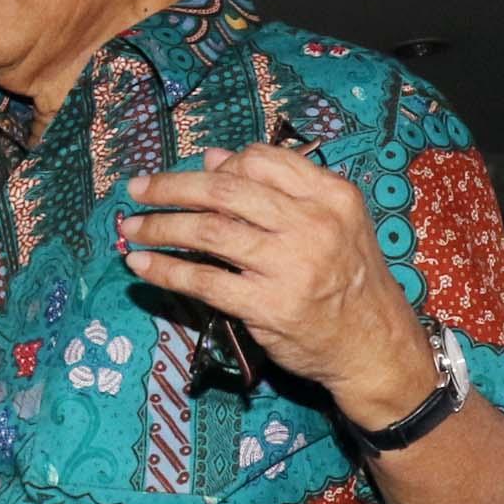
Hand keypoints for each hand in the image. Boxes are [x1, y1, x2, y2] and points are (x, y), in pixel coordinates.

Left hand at [121, 148, 437, 428]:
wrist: (373, 345)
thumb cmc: (349, 279)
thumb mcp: (333, 222)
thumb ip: (279, 188)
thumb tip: (214, 157)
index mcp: (330, 196)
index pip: (261, 161)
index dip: (218, 165)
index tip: (191, 175)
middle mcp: (312, 225)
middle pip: (224, 191)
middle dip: (171, 187)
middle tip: (136, 189)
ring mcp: (289, 266)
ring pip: (208, 232)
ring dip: (160, 226)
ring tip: (130, 226)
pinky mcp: (268, 306)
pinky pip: (204, 281)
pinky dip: (166, 269)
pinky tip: (142, 264)